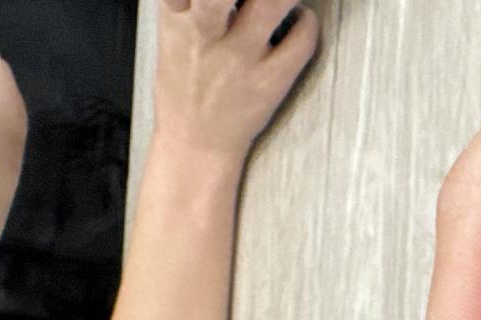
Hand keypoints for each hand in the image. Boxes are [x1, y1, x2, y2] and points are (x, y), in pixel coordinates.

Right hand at [154, 0, 317, 162]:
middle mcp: (206, 33)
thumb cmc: (187, 83)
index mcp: (176, 16)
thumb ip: (191, 2)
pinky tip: (300, 20)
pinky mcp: (269, 82)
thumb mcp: (173, 30)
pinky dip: (308, 22)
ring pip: (272, 3)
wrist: (196, 144)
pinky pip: (301, 40)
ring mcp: (240, 59)